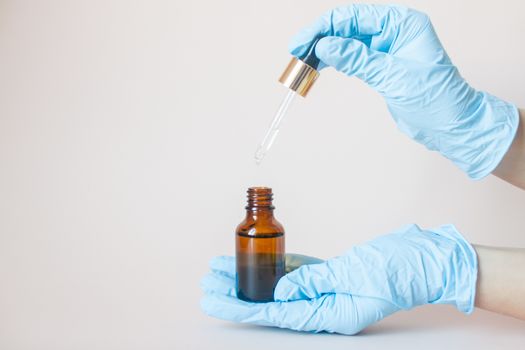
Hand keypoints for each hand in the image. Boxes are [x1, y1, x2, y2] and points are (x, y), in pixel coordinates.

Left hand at [200, 224, 477, 334]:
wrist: (421, 259)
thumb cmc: (395, 270)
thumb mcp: (352, 277)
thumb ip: (314, 282)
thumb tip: (279, 289)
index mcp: (327, 315)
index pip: (272, 314)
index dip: (238, 306)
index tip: (211, 299)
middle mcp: (321, 306)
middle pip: (268, 301)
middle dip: (236, 291)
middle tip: (207, 280)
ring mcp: (323, 290)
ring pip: (276, 286)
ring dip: (249, 276)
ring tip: (220, 267)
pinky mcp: (326, 274)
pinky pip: (293, 272)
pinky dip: (271, 265)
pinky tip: (253, 258)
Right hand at [291, 4, 517, 178]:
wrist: (452, 126)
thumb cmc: (438, 99)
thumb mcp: (394, 77)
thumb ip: (358, 59)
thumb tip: (326, 46)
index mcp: (402, 23)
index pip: (354, 16)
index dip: (324, 27)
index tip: (302, 42)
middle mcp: (394, 30)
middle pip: (347, 26)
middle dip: (320, 38)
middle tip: (297, 54)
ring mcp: (387, 47)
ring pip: (347, 41)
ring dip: (325, 50)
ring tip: (303, 62)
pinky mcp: (382, 65)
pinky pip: (353, 56)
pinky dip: (336, 61)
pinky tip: (320, 65)